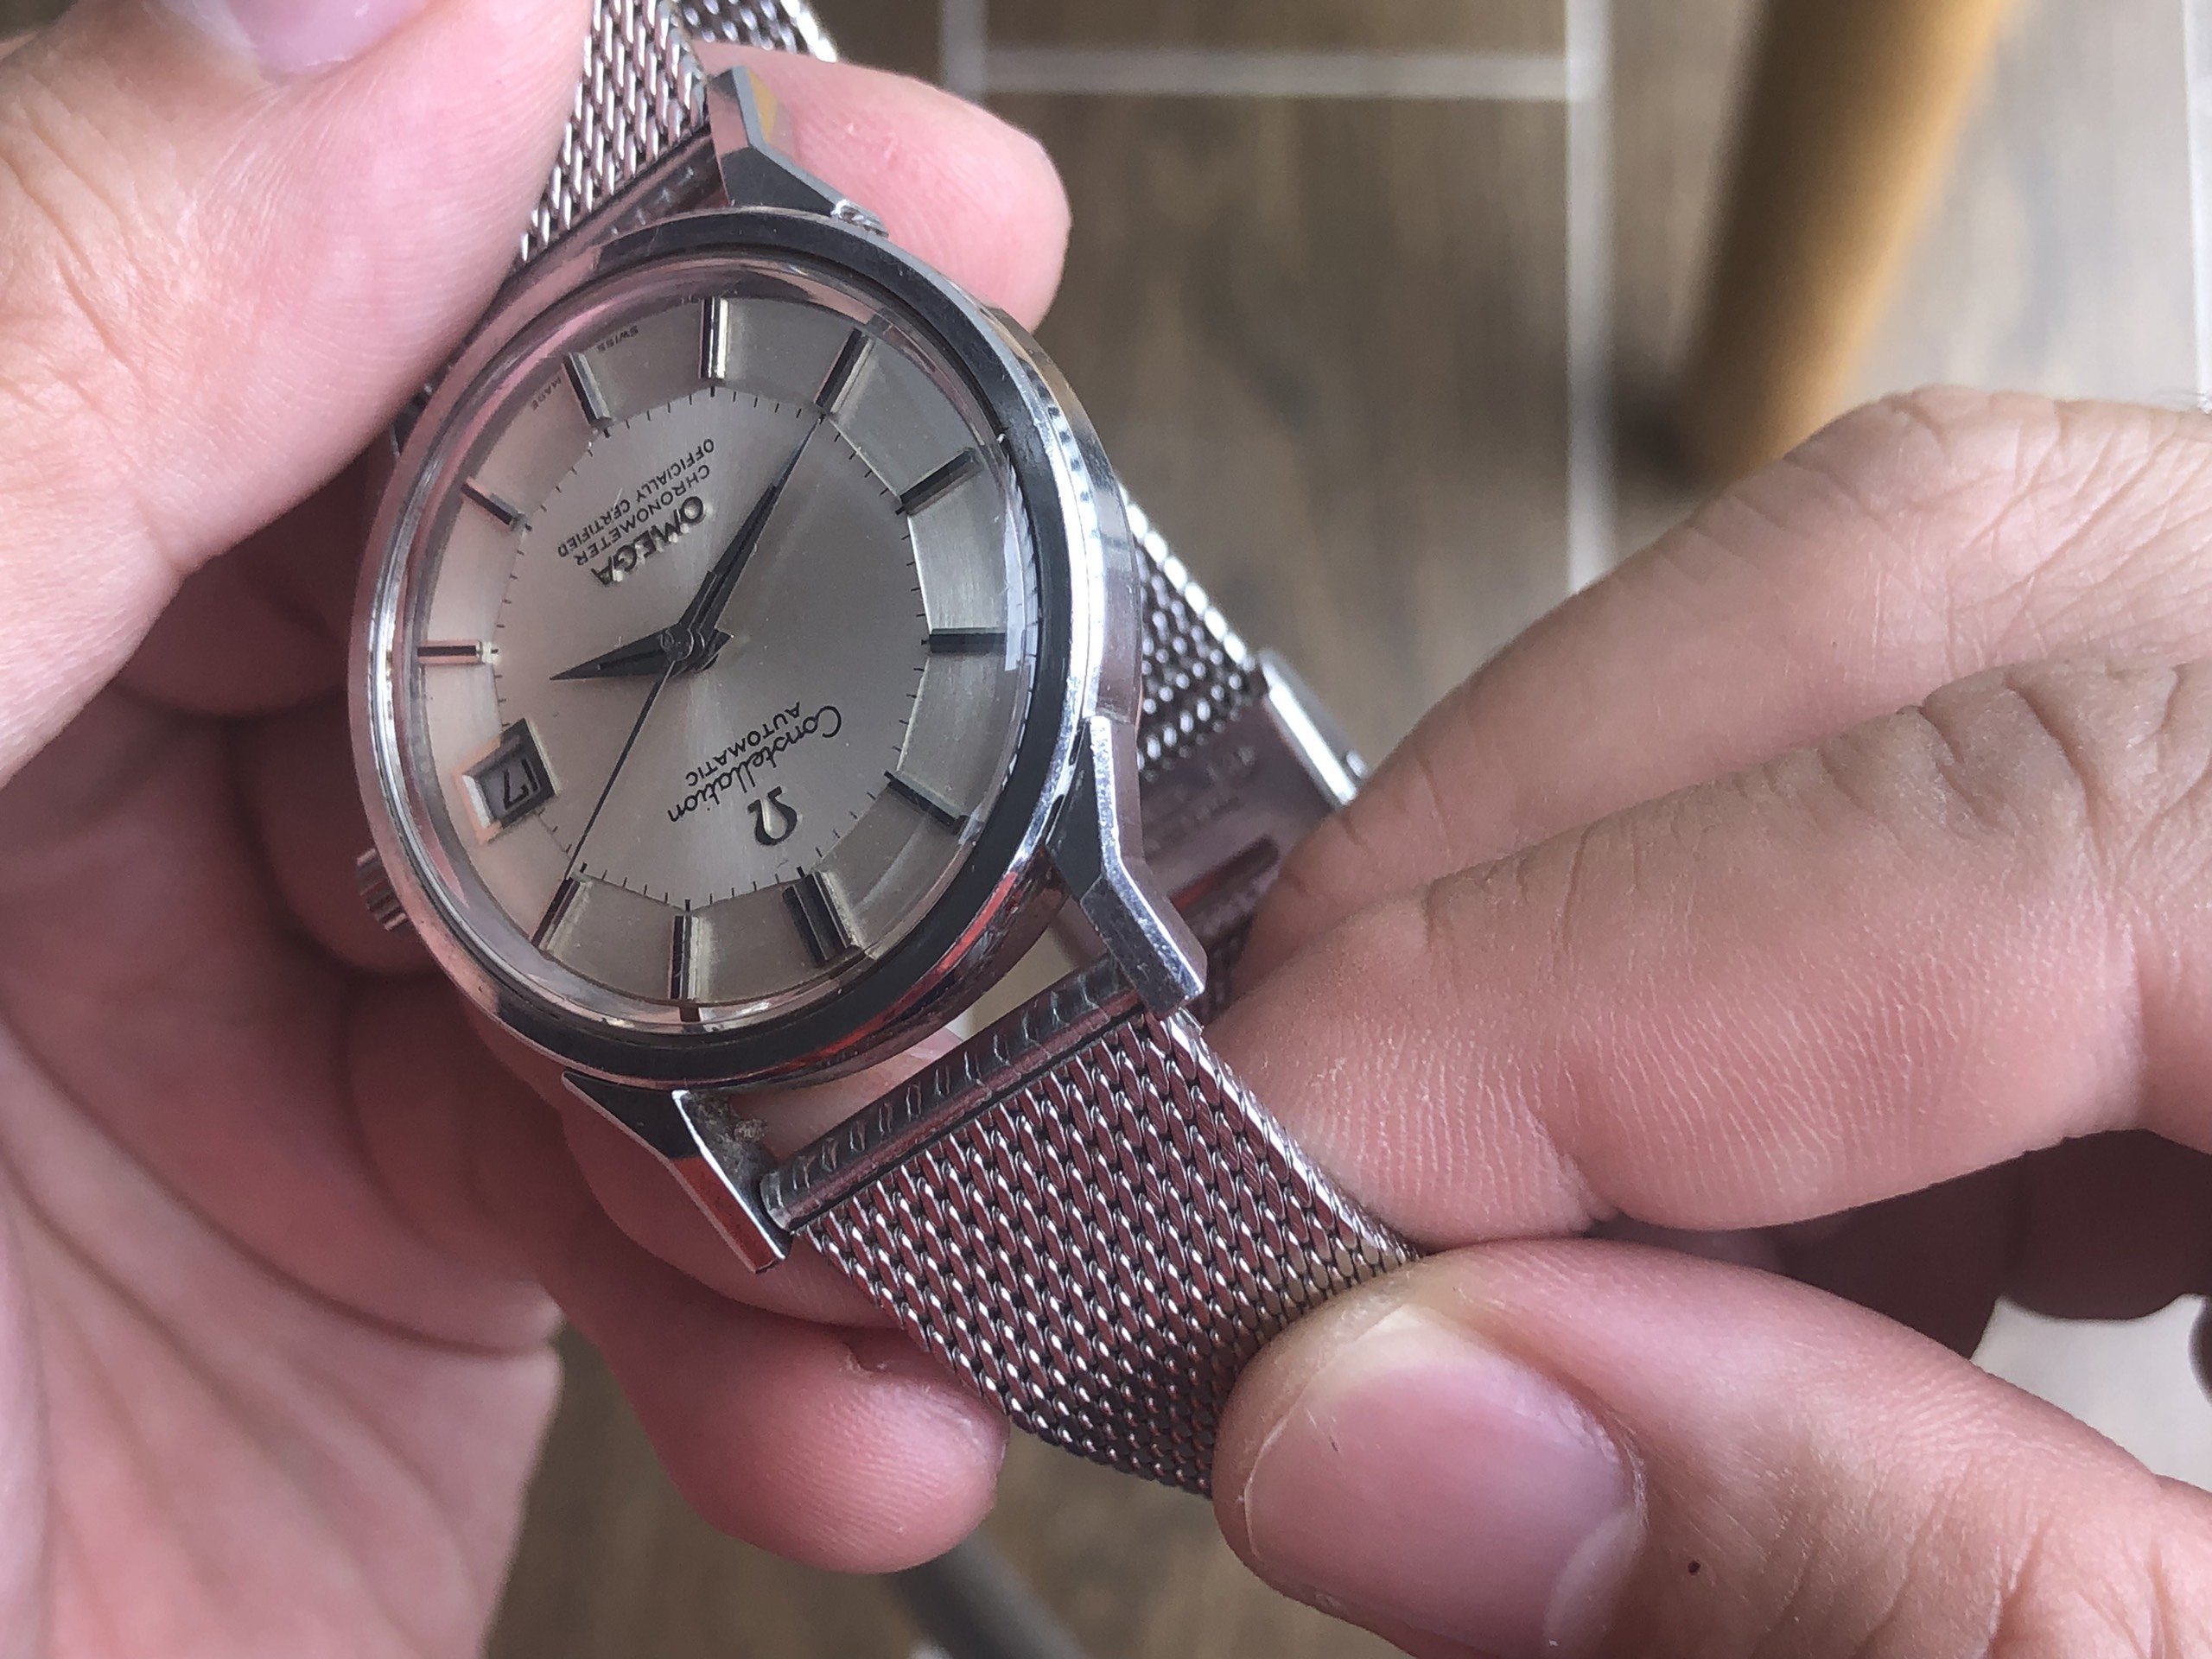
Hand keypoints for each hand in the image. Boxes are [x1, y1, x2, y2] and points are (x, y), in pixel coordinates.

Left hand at [0, 2, 1065, 1653]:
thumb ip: (61, 357)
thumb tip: (382, 16)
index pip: (354, 293)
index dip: (660, 236)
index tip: (945, 220)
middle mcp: (117, 764)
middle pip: (593, 627)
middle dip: (851, 721)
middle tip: (1051, 748)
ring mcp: (287, 1022)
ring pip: (696, 942)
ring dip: (874, 1087)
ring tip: (958, 1175)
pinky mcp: (410, 1270)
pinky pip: (681, 1235)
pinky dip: (815, 1329)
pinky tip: (859, 1392)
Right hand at [1195, 390, 2211, 1656]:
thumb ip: (1895, 1590)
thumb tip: (1393, 1436)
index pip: (1976, 816)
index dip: (1522, 1006)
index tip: (1227, 1205)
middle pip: (1911, 584)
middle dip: (1522, 863)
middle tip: (1310, 1157)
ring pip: (1924, 622)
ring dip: (1649, 912)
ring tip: (1559, 1237)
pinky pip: (2015, 734)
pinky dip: (1816, 952)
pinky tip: (1808, 1208)